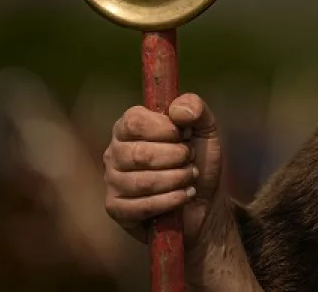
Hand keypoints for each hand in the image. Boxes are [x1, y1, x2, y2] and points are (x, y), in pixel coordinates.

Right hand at [103, 94, 227, 247]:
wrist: (204, 200)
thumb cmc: (197, 159)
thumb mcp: (205, 128)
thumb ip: (196, 108)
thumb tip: (177, 110)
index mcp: (128, 126)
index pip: (134, 121)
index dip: (163, 129)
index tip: (183, 135)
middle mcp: (114, 152)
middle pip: (139, 154)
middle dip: (175, 157)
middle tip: (190, 159)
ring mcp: (112, 181)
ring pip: (142, 182)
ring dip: (176, 179)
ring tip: (190, 177)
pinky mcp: (116, 208)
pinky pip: (141, 206)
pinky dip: (170, 201)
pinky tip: (184, 196)